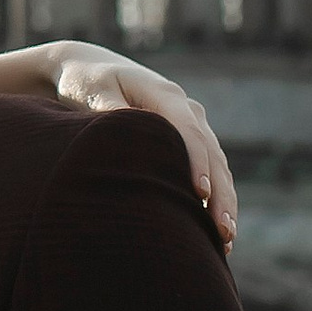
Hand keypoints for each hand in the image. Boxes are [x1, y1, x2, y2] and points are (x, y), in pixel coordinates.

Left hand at [42, 44, 236, 245]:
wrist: (92, 69)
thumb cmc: (86, 82)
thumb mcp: (92, 91)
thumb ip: (109, 108)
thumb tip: (125, 129)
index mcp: (165, 94)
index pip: (189, 131)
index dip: (196, 163)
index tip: (200, 194)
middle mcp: (186, 108)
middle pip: (212, 154)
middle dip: (221, 194)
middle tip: (223, 231)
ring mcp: (192, 124)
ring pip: (218, 167)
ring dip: (224, 202)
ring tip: (225, 241)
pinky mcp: (188, 141)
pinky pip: (210, 171)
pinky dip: (215, 200)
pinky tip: (215, 232)